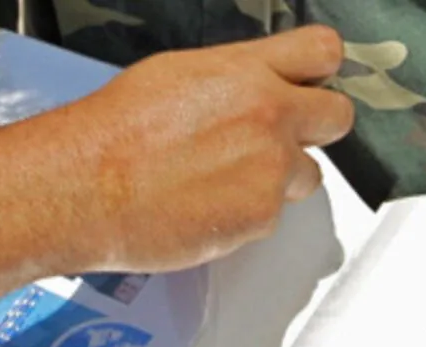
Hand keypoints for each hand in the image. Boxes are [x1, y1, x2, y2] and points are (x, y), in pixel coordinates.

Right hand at [48, 24, 353, 272]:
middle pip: (338, 116)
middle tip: (283, 138)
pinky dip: (248, 214)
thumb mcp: (177, 75)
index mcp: (247, 71)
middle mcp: (270, 116)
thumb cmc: (116, 132)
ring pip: (308, 175)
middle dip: (316, 128)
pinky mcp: (262, 217)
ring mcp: (271, 169)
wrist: (87, 189)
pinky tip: (208, 206)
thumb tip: (258, 84)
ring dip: (280, 178)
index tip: (312, 83)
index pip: (323, 51)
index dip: (320, 71)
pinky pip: (273, 214)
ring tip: (225, 180)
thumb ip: (234, 79)